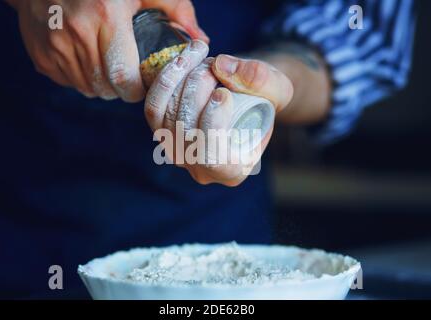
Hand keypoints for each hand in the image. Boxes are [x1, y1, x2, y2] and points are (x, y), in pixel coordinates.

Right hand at [9, 0, 207, 101]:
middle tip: (128, 75)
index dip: (136, 89)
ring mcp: (54, 45)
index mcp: (106, 15)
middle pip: (106, 87)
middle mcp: (76, 33)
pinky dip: (81, 79)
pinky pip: (68, 82)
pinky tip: (87, 60)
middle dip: (121, 89)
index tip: (142, 83)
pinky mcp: (40, 54)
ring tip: (108, 66)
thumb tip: (200, 40)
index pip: (124, 77)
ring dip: (102, 85)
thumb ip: (176, 9)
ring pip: (87, 88)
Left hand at [145, 48, 293, 186]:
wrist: (246, 95)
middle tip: (213, 65)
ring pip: (166, 118)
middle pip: (185, 132)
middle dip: (196, 90)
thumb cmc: (266, 99)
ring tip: (201, 56)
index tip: (224, 93)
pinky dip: (166, 79)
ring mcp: (177, 151)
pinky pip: (154, 107)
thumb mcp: (277, 87)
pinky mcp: (161, 131)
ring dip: (181, 79)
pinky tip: (183, 59)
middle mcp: (199, 168)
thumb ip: (260, 79)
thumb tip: (221, 66)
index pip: (211, 158)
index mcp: (231, 171)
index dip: (212, 125)